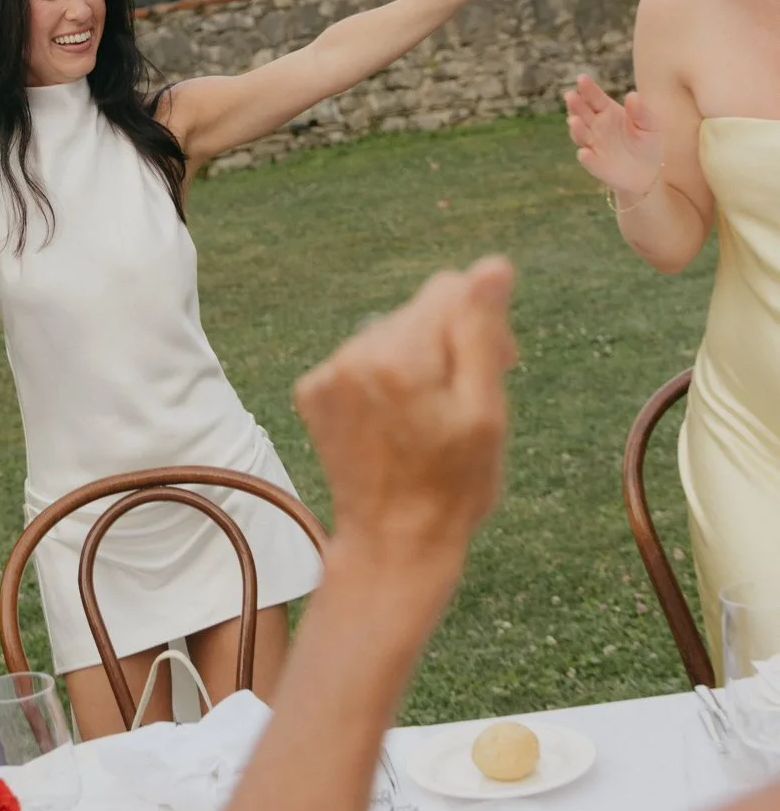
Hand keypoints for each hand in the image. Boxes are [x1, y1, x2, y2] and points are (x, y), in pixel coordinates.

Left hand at [294, 259, 514, 584]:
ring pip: (391, 336)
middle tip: (465, 404)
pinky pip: (361, 361)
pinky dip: (383, 381)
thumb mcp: (485, 412)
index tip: (498, 367)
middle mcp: (353, 353)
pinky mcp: (312, 392)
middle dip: (450, 344)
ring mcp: (326, 374)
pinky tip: (396, 425)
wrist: (392, 546)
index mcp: (399, 355)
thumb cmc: (452, 487)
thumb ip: (483, 331)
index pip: (449, 289)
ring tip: (430, 421)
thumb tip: (493, 265)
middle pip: (418, 312)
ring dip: (416, 364)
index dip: (482, 324)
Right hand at [564, 73, 663, 204]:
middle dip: (575, 105)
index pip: (595, 98)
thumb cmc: (647, 143)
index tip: (582, 78)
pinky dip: (586, 157)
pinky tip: (585, 153)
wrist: (647, 172)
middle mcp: (596, 126)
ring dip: (576, 128)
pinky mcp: (596, 163)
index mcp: (608, 112)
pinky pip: (589, 159)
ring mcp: (593, 144)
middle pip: (582, 113)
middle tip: (571, 96)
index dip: (587, 88)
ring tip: (574, 121)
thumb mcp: (650, 125)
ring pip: (580, 134)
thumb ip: (641, 111)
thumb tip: (632, 95)